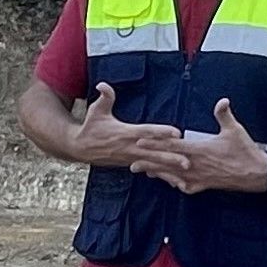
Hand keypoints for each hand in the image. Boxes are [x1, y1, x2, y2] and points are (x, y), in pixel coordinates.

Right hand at [65, 83, 183, 171]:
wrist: (79, 148)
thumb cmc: (90, 127)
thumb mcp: (96, 110)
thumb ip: (104, 97)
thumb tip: (102, 85)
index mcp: (125, 133)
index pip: (146, 132)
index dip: (161, 132)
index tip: (176, 132)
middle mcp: (130, 147)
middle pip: (154, 153)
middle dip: (170, 158)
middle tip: (187, 162)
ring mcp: (131, 158)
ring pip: (153, 165)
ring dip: (170, 170)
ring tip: (185, 176)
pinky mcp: (131, 164)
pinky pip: (149, 170)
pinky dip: (161, 176)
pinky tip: (175, 181)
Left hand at [134, 100, 266, 194]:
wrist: (257, 173)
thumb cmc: (246, 150)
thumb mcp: (235, 130)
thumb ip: (224, 115)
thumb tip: (222, 101)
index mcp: (200, 150)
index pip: (173, 146)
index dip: (155, 143)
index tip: (140, 141)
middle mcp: (196, 165)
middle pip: (167, 163)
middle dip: (149, 162)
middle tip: (132, 163)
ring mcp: (200, 177)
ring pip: (173, 177)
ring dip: (158, 174)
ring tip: (144, 172)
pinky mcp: (205, 185)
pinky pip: (186, 186)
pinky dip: (176, 184)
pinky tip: (169, 182)